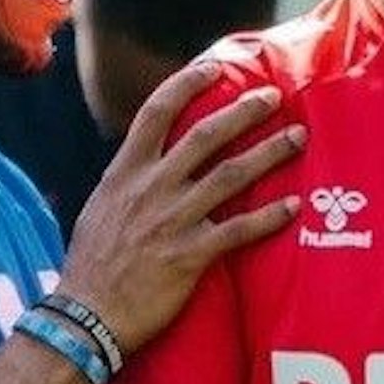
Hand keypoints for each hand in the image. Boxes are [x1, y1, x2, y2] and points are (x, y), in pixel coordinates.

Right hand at [61, 61, 301, 350]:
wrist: (86, 316)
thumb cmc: (91, 266)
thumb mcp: (100, 208)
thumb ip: (129, 182)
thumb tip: (151, 163)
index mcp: (125, 173)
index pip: (156, 113)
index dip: (187, 85)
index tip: (214, 67)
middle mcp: (150, 189)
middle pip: (204, 136)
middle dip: (244, 111)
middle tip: (274, 96)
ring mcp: (172, 220)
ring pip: (230, 175)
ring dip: (269, 153)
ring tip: (297, 137)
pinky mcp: (190, 255)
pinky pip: (239, 230)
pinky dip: (269, 217)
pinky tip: (293, 206)